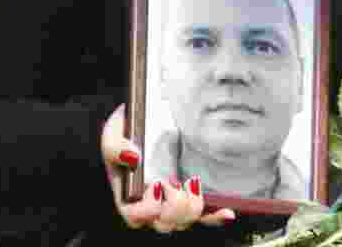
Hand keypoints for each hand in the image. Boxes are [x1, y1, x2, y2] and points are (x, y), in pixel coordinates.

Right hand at [101, 104, 235, 231]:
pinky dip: (215, 215)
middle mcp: (151, 203)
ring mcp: (173, 200)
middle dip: (174, 206)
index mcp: (129, 194)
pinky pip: (204, 214)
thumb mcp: (115, 132)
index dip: (146, 209)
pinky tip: (226, 212)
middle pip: (164, 223)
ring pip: (185, 220)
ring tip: (193, 182)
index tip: (157, 185)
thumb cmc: (128, 130)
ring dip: (193, 207)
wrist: (149, 116)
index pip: (135, 216)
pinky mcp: (191, 194)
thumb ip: (116, 146)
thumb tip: (132, 157)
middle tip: (174, 181)